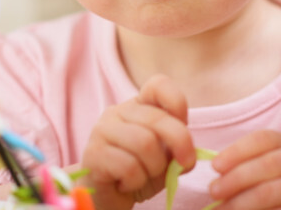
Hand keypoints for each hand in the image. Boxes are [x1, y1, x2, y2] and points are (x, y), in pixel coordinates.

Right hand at [79, 74, 195, 209]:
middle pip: (157, 119)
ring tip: (145, 175)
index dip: (177, 102)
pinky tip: (127, 183)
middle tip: (185, 163)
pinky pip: (128, 166)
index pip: (158, 85)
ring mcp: (102, 130)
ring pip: (144, 143)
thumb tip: (188, 156)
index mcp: (138, 105)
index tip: (186, 125)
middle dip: (179, 143)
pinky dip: (136, 180)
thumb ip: (179, 149)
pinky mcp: (93, 153)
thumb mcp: (166, 158)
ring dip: (154, 167)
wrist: (108, 197)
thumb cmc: (140, 172)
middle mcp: (118, 111)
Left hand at [208, 130, 280, 209]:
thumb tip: (217, 172)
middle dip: (236, 178)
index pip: (264, 139)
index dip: (237, 150)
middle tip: (214, 191)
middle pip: (268, 164)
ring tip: (222, 209)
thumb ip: (252, 163)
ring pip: (271, 192)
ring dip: (241, 202)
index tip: (215, 165)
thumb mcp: (276, 167)